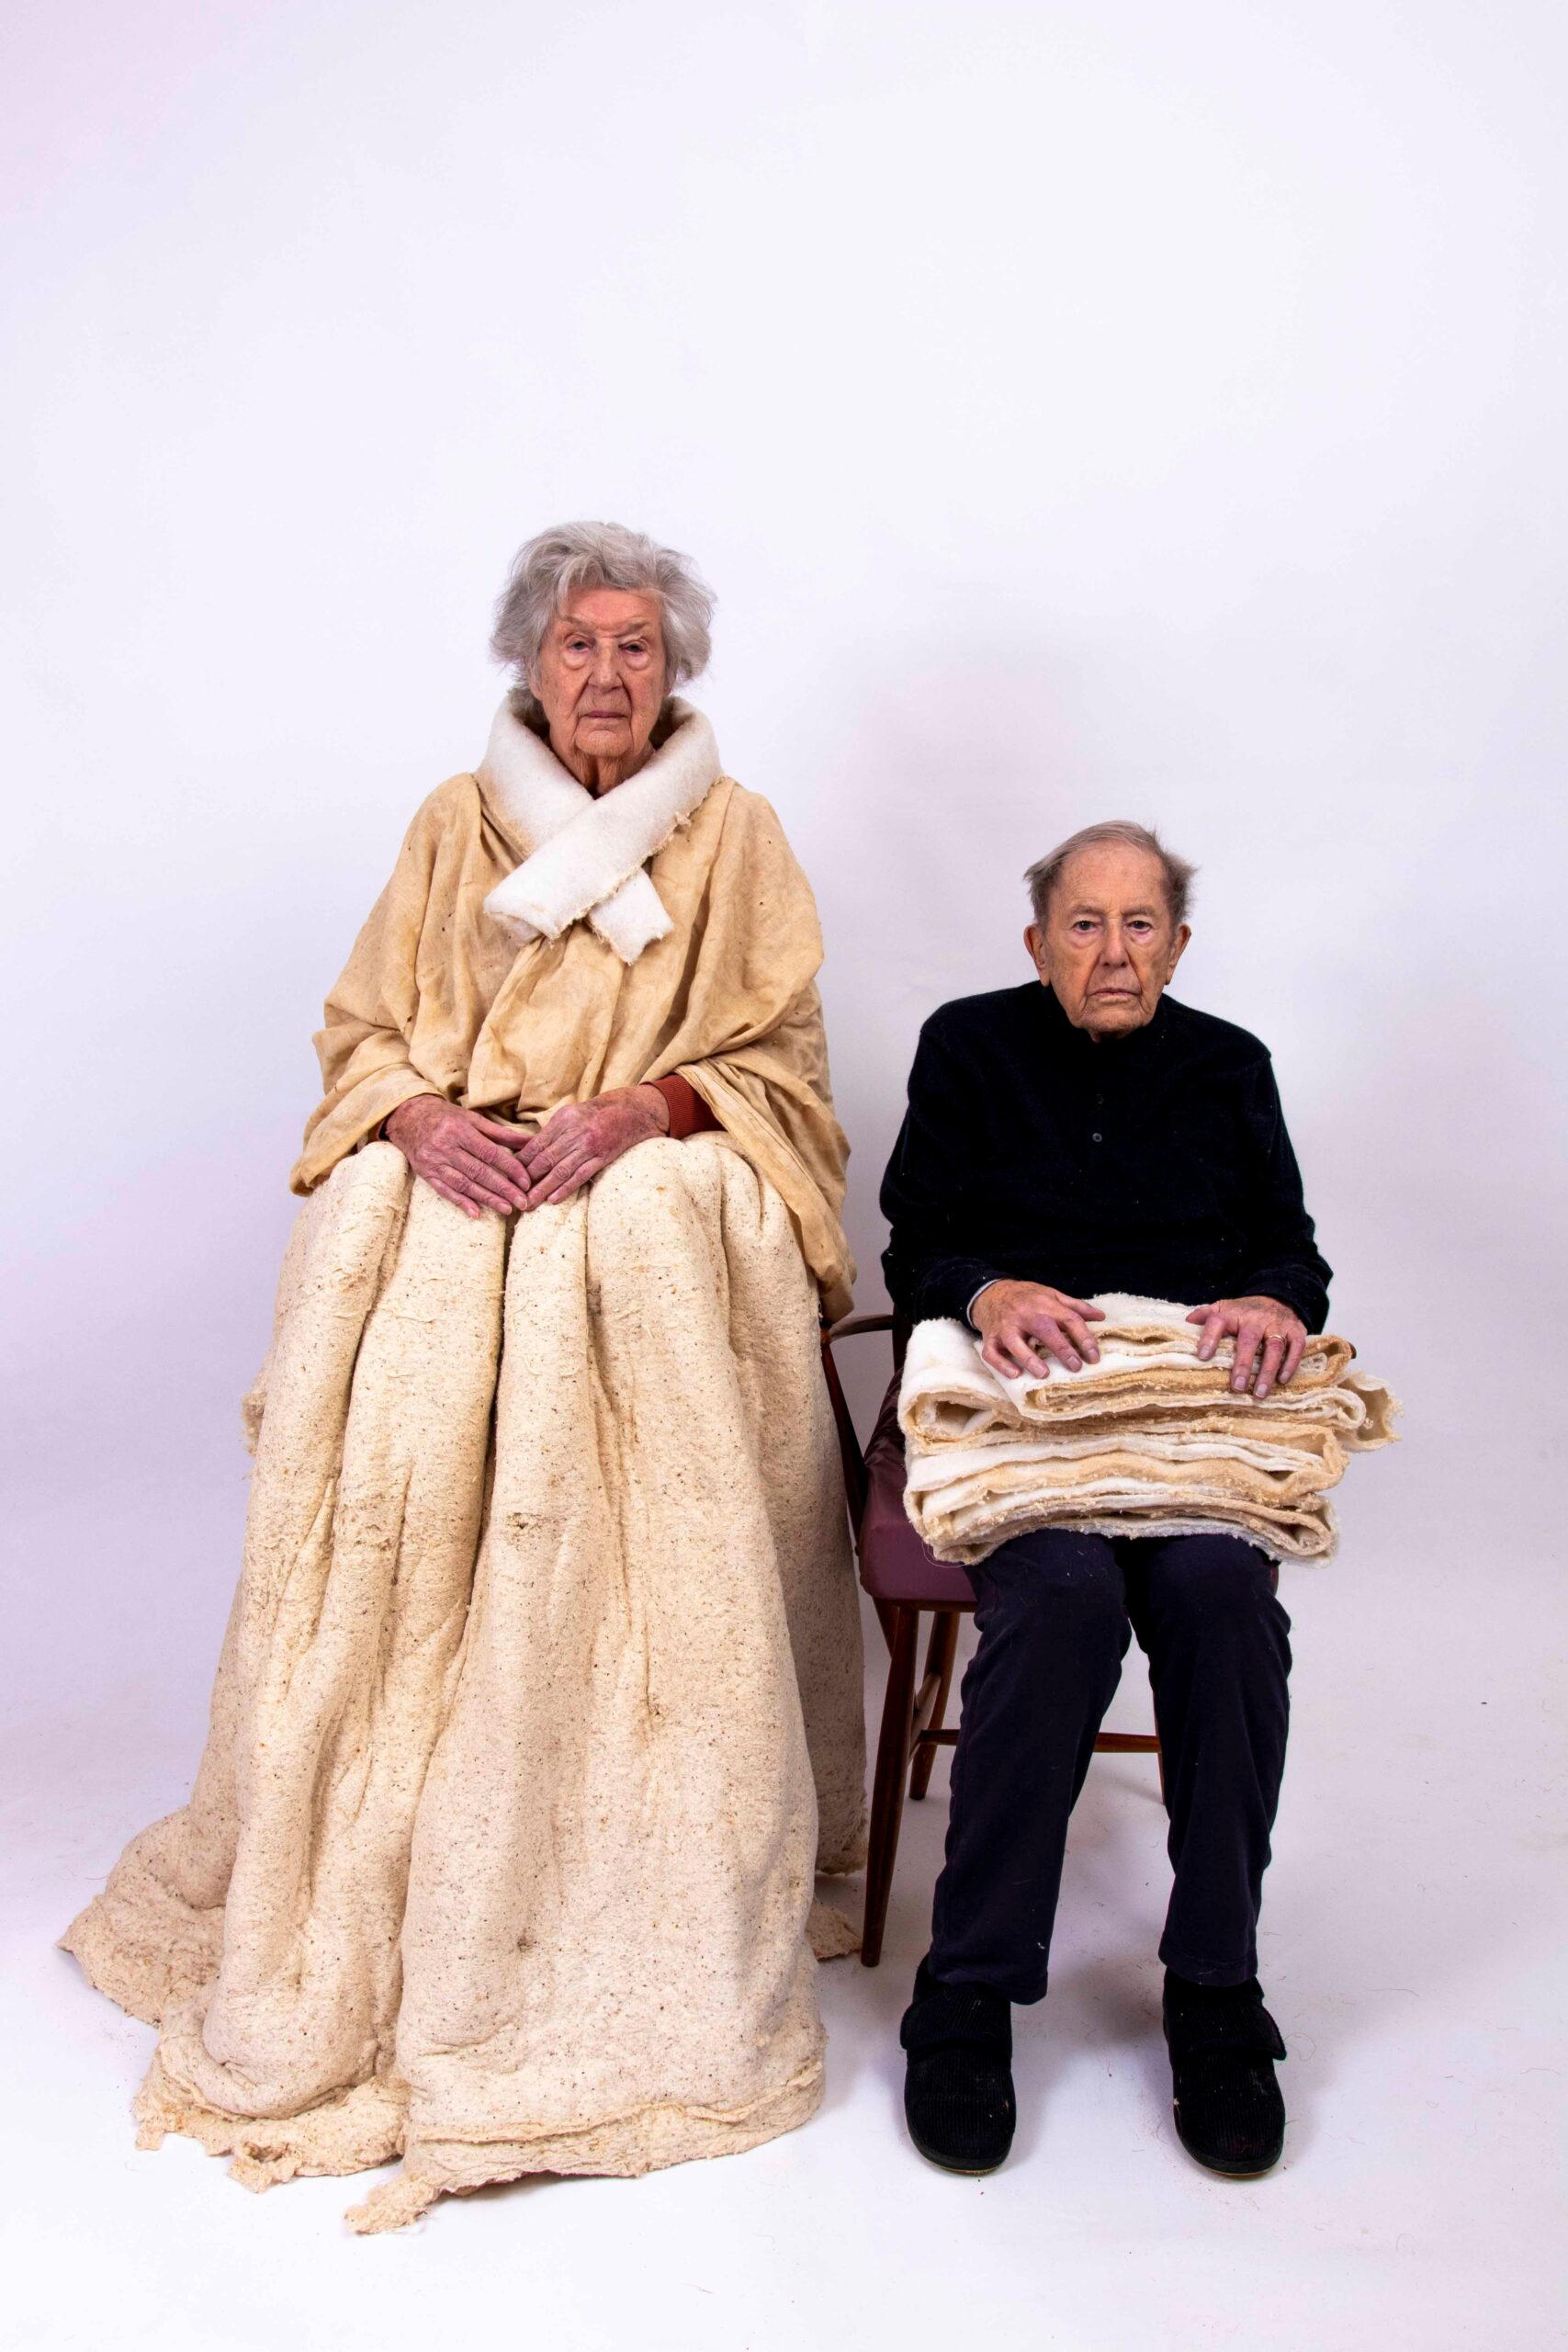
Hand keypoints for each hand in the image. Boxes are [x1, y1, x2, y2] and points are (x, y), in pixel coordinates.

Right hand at [383, 1095, 534, 1218]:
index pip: (490, 1153)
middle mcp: (446, 1146)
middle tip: (522, 1202)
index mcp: (460, 1130)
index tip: (526, 1181)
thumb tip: (530, 1142)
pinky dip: (460, 1202)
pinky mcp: (426, 1173)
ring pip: (464, 1184)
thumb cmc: (446, 1117)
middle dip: (503, 1188)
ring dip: (486, 1199)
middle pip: (479, 1171)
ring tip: (506, 1209)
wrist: (409, 1118)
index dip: (510, 1168)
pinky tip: (475, 1213)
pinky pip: (445, 1190)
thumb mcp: (472, 1119)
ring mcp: (434, 1161)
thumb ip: (501, 1133)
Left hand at [510, 1084, 668, 1209]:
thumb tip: (526, 1151)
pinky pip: (581, 1176)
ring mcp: (589, 1146)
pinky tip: (553, 1200)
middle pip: (545, 1159)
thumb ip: (550, 1132)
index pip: (536, 1144)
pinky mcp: (602, 1158)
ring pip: (561, 1171)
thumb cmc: (595, 1115)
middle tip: (513, 1195)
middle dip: (527, 1179)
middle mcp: (575, 1133)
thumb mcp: (570, 1115)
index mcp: (563, 1120)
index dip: (520, 1162)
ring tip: (529, 1203)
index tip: (507, 1177)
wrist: (630, 1113)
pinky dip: (566, 1189)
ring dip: (542, 1189)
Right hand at [971, 1280, 1105, 1380]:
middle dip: (1061, 1348)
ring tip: (1044, 1373)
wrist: (991, 1292)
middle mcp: (1025, 1314)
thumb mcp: (1051, 1295)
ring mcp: (1005, 1326)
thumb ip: (1075, 1306)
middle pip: (1044, 1329)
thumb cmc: (1027, 1297)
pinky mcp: (990, 1337)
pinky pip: (991, 1352)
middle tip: (1076, 1366)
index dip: (1084, 1338)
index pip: (1069, 1319)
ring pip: (1015, 1342)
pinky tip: (1015, 1374)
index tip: (1094, 1357)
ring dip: (1029, 1358)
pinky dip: (1001, 1364)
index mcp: (1044, 1304)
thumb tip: (1101, 1316)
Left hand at [1186, 1296, 1306, 1399]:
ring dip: (1267, 1371)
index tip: (1203, 1356)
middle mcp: (1255, 1318)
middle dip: (1243, 1365)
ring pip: (1274, 1347)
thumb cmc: (1243, 1312)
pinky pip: (1296, 1347)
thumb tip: (1185, 1323)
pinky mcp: (1296, 1330)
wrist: (1277, 1297)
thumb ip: (1205, 1315)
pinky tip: (1282, 1380)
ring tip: (1259, 1393)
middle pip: (1249, 1340)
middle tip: (1237, 1387)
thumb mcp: (1222, 1309)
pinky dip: (1291, 1363)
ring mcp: (1277, 1324)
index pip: (1217, 1322)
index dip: (1209, 1338)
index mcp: (1231, 1314)